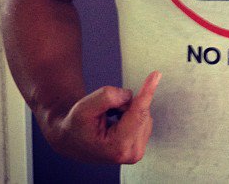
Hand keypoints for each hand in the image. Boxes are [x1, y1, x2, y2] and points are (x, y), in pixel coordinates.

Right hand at [45, 71, 160, 163]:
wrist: (72, 139)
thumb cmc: (77, 124)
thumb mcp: (85, 107)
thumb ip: (108, 97)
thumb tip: (129, 95)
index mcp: (117, 146)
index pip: (138, 113)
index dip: (147, 92)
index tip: (156, 75)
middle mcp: (131, 152)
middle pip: (141, 110)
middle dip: (125, 103)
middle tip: (106, 111)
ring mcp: (137, 150)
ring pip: (143, 112)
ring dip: (127, 109)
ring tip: (109, 119)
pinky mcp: (141, 144)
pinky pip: (143, 116)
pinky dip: (131, 113)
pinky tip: (117, 121)